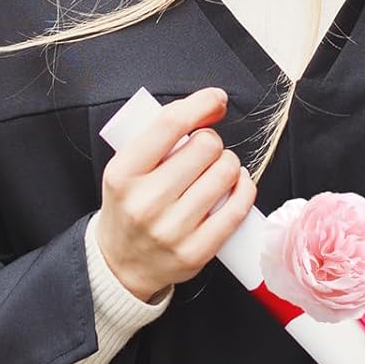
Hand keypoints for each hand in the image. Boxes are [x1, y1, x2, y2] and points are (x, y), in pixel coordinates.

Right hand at [95, 88, 256, 302]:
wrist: (120, 263)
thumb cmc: (131, 204)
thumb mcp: (128, 165)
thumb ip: (161, 133)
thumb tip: (212, 104)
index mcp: (123, 173)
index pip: (169, 124)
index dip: (200, 103)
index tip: (215, 99)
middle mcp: (145, 202)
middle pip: (205, 145)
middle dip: (211, 141)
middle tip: (203, 153)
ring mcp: (171, 230)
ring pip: (226, 172)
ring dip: (228, 164)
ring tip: (215, 172)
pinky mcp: (195, 252)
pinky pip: (237, 208)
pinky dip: (244, 188)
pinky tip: (235, 186)